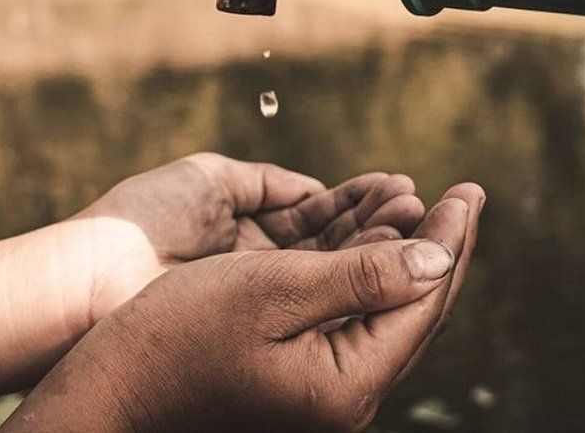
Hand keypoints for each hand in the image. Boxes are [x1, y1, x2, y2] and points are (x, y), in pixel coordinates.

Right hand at [5, 183, 484, 431]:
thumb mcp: (272, 292)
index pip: (424, 300)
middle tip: (468, 195)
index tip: (469, 189)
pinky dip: (376, 276)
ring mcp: (325, 391)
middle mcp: (347, 396)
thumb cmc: (179, 334)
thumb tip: (438, 257)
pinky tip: (377, 247)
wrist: (115, 388)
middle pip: (416, 312)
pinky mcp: (302, 379)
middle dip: (442, 247)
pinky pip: (358, 320)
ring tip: (430, 208)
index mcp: (348, 383)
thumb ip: (360, 276)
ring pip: (389, 314)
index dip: (450, 240)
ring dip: (410, 257)